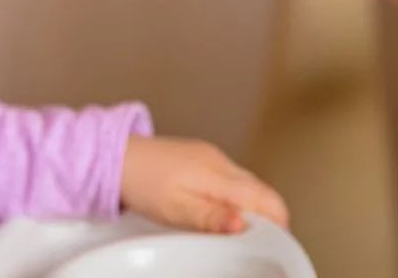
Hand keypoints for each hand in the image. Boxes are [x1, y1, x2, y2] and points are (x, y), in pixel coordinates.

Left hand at [120, 135, 287, 233]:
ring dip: (250, 205)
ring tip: (235, 228)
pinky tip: (219, 209)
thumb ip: (211, 218)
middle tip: (257, 240)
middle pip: (260, 189)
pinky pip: (232, 178)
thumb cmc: (142, 182)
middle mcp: (219, 160)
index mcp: (216, 174)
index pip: (264, 196)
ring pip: (247, 183)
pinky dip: (235, 195)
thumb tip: (242, 224)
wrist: (119, 158)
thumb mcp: (176, 209)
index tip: (278, 241)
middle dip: (266, 215)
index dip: (278, 220)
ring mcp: (212, 156)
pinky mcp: (204, 156)